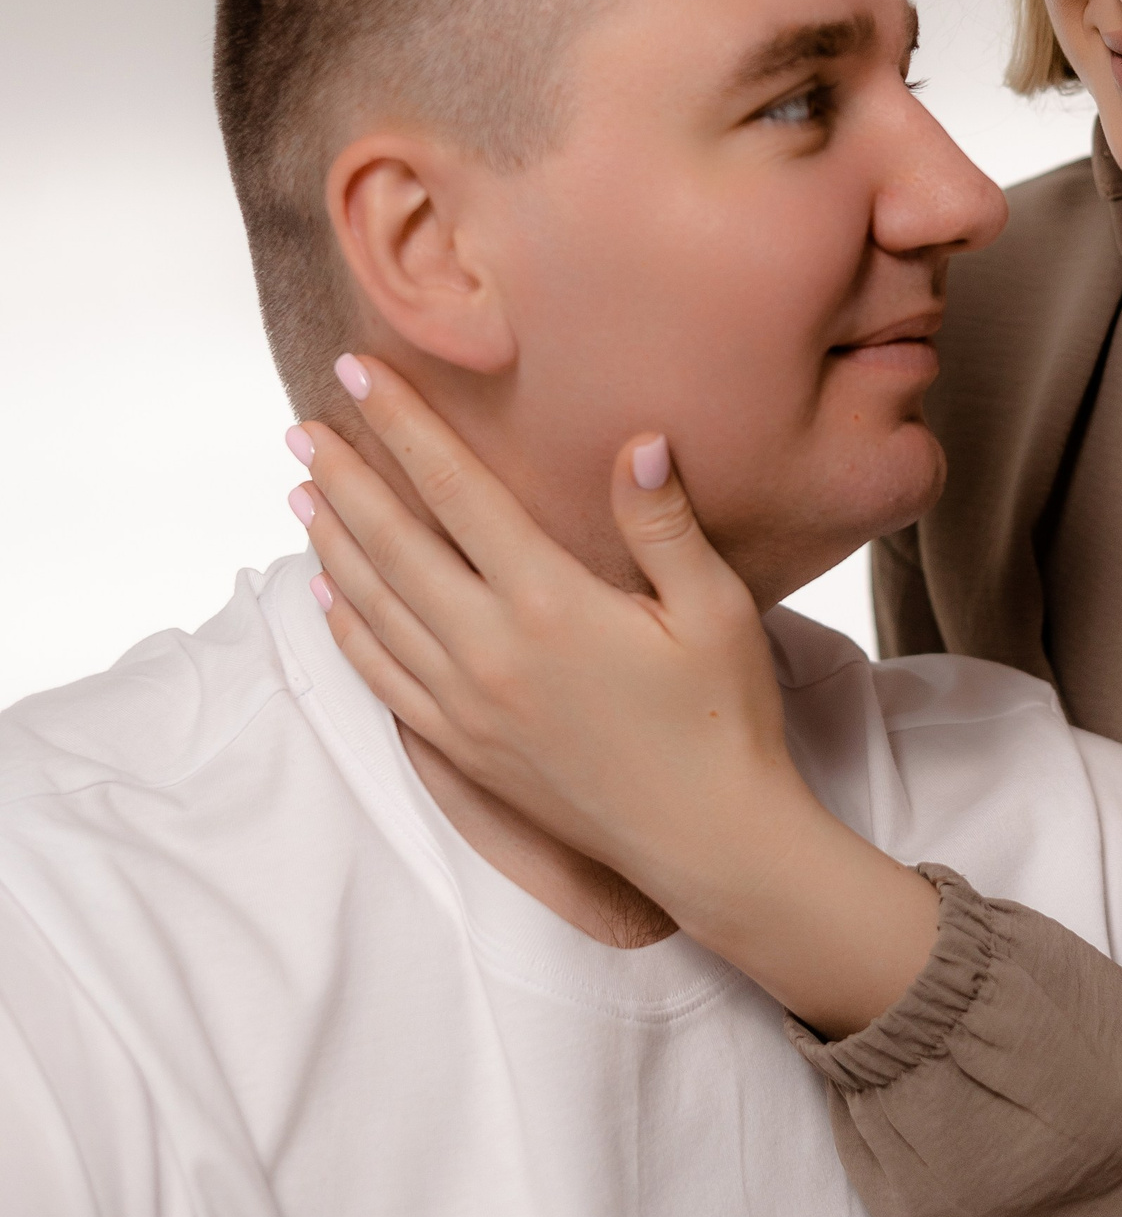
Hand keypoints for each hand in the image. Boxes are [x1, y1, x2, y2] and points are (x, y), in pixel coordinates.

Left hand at [291, 358, 937, 1030]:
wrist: (709, 843)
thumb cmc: (725, 720)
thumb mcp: (715, 609)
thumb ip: (663, 524)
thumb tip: (638, 441)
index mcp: (549, 603)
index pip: (456, 491)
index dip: (404, 426)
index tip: (360, 373)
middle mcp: (490, 651)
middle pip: (393, 545)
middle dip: (343, 478)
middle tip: (302, 430)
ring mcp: (468, 707)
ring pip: (373, 609)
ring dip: (331, 545)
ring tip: (301, 496)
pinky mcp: (466, 750)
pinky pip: (383, 678)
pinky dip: (346, 629)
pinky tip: (327, 597)